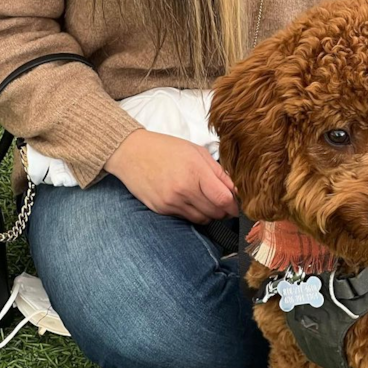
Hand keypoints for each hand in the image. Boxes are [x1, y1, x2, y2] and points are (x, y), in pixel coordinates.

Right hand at [103, 129, 238, 223]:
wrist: (131, 153)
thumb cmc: (166, 149)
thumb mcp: (197, 152)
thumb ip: (218, 172)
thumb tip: (236, 190)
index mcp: (195, 171)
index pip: (223, 199)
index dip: (234, 205)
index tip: (236, 205)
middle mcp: (183, 189)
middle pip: (215, 212)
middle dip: (223, 210)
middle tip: (223, 202)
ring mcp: (171, 202)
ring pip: (202, 219)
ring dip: (209, 213)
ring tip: (206, 200)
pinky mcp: (161, 209)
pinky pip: (186, 218)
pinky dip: (193, 213)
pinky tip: (190, 200)